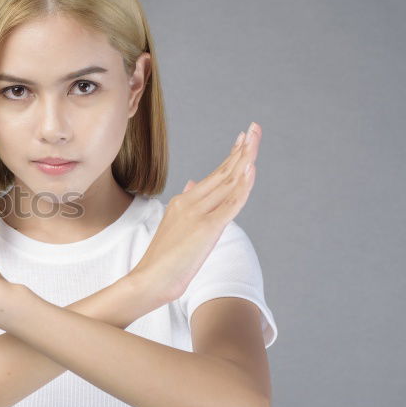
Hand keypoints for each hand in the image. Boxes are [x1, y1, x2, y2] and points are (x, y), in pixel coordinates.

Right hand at [130, 122, 261, 304]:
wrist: (150, 278)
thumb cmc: (163, 259)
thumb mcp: (174, 225)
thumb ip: (187, 203)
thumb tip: (194, 183)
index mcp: (183, 202)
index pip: (214, 175)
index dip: (232, 156)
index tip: (243, 138)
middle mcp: (190, 202)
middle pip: (223, 172)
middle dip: (242, 149)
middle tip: (254, 128)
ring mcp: (198, 213)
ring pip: (228, 182)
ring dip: (245, 159)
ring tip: (255, 139)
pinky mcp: (207, 227)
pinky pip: (231, 203)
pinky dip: (243, 185)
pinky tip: (251, 168)